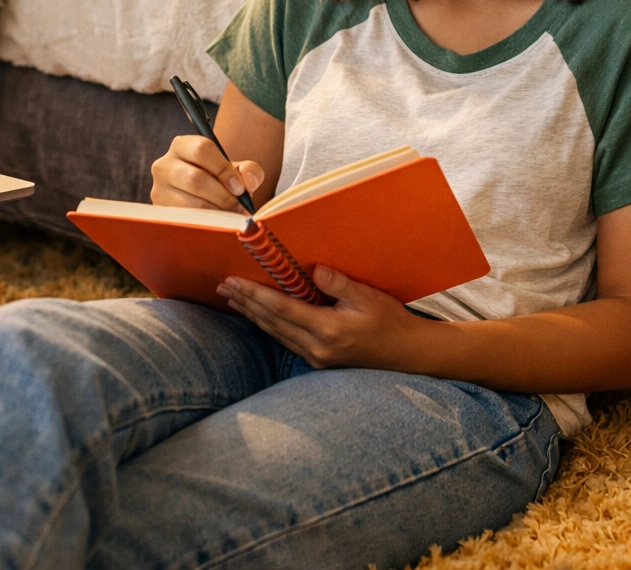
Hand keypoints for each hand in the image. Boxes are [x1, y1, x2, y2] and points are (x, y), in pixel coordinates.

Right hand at [151, 135, 264, 212]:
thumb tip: (249, 182)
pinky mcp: (160, 212)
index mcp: (182, 146)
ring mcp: (159, 190)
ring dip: (217, 212)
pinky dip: (206, 224)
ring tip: (231, 216)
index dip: (224, 169)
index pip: (202, 150)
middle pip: (195, 179)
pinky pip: (185, 220)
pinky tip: (217, 223)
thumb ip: (249, 170)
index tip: (240, 188)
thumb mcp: (235, 171)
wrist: (200, 199)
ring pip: (190, 203)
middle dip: (222, 196)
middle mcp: (164, 165)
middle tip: (239, 207)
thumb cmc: (218, 181)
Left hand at [218, 265, 432, 371]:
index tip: (233, 281)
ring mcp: (316, 358)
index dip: (254, 294)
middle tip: (222, 287)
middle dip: (245, 303)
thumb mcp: (368, 296)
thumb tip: (313, 269)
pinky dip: (269, 325)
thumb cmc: (390, 322)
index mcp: (327, 329)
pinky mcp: (319, 361)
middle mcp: (316, 347)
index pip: (280, 308)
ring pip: (275, 333)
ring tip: (233, 299)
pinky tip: (259, 317)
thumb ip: (338, 283)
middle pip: (271, 322)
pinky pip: (286, 340)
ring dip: (253, 314)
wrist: (407, 355)